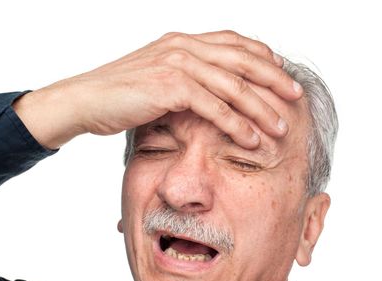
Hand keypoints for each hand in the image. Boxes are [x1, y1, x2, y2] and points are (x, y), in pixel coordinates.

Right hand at [14, 30, 302, 149]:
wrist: (84, 100)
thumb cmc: (119, 95)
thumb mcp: (157, 79)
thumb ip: (184, 79)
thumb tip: (207, 93)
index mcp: (183, 41)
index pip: (234, 43)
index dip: (262, 57)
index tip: (282, 75)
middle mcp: (184, 46)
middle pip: (242, 60)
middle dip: (274, 80)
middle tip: (297, 98)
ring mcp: (178, 63)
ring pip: (233, 85)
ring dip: (261, 107)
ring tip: (282, 127)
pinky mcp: (171, 86)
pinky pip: (214, 106)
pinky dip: (236, 124)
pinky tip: (253, 138)